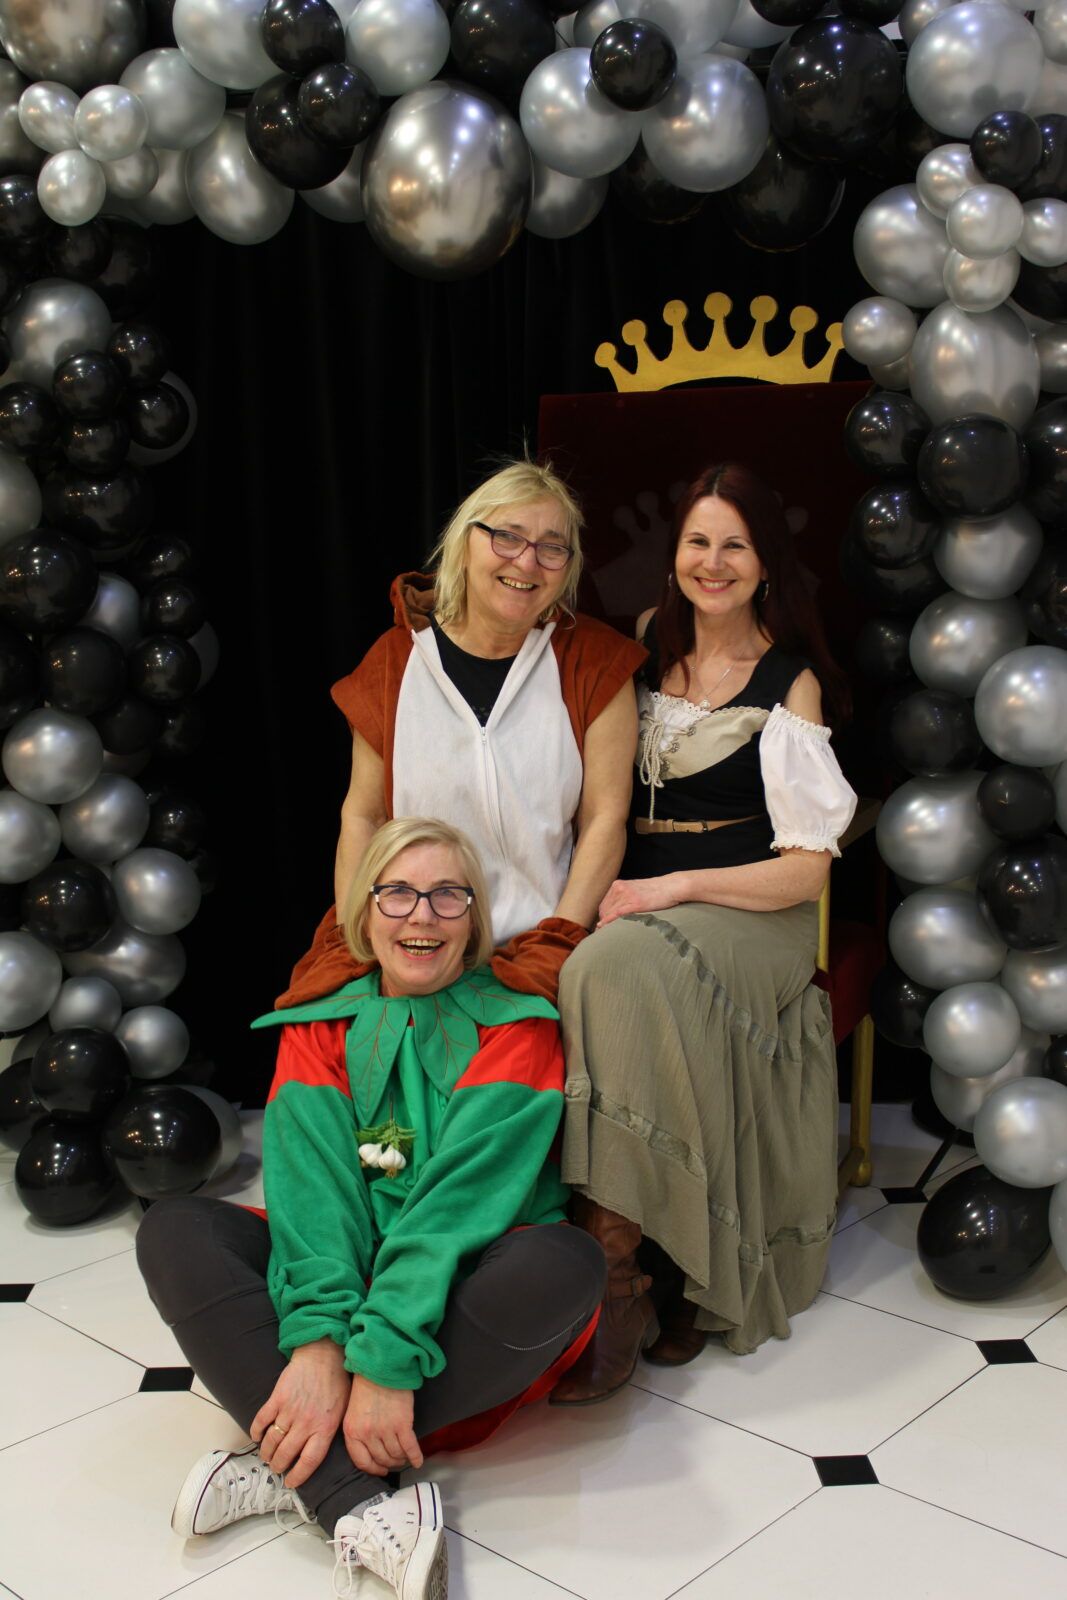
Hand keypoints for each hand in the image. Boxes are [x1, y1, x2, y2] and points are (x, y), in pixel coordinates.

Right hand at [251, 1339, 350, 1489]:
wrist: (324, 1354)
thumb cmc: (336, 1382)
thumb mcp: (342, 1411)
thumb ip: (331, 1432)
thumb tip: (320, 1452)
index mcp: (324, 1428)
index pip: (308, 1462)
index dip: (297, 1476)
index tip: (290, 1482)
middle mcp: (306, 1423)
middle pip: (286, 1455)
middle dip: (278, 1466)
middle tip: (276, 1468)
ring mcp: (290, 1410)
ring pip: (272, 1441)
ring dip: (266, 1452)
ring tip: (267, 1455)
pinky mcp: (277, 1398)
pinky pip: (261, 1421)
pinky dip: (256, 1431)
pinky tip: (257, 1436)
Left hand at [343, 1373, 422, 1476]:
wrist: (381, 1366)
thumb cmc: (366, 1385)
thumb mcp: (352, 1411)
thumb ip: (357, 1432)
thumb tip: (369, 1450)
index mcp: (352, 1431)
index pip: (362, 1461)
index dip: (373, 1469)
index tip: (380, 1471)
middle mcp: (367, 1434)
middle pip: (381, 1459)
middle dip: (389, 1464)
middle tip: (395, 1463)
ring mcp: (385, 1430)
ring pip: (395, 1455)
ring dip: (401, 1459)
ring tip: (405, 1458)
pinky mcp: (402, 1424)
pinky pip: (409, 1448)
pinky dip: (415, 1456)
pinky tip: (418, 1461)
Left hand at [597, 876, 679, 927]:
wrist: (671, 887)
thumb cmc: (655, 891)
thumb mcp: (635, 890)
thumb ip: (624, 898)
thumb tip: (615, 914)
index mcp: (618, 885)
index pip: (604, 905)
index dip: (603, 917)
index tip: (603, 927)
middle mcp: (620, 888)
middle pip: (604, 910)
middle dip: (603, 922)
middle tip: (604, 934)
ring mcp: (627, 895)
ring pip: (609, 913)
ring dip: (606, 925)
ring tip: (607, 935)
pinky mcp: (635, 903)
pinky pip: (617, 914)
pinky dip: (609, 922)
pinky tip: (606, 928)